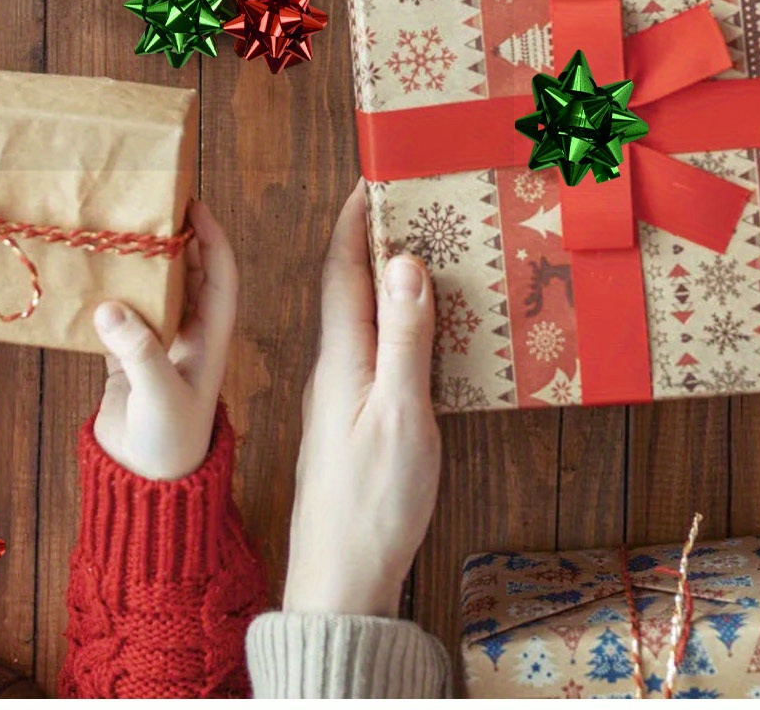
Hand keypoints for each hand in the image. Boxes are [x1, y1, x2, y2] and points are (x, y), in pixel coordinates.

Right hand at [91, 200, 237, 479]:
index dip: (212, 239)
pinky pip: (119, 312)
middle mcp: (188, 334)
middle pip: (188, 274)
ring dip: (141, 262)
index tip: (194, 207)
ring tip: (119, 228)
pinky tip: (88, 273)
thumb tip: (110, 307)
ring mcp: (157, 343)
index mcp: (211, 339)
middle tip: (151, 206)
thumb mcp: (159, 395)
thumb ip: (139, 352)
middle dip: (176, 239)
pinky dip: (107, 292)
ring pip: (154, 289)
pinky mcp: (126, 356)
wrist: (144, 487)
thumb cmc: (169, 444)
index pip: (221, 276)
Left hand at [283, 184, 440, 618]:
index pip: (343, 268)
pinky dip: (395, 326)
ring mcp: (340, 398)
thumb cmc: (371, 503)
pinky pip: (372, 353)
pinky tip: (421, 334)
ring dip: (387, 281)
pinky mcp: (352, 425)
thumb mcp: (399, 415)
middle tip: (413, 201)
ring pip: (362, 320)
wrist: (339, 584)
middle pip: (351, 286)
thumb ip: (402, 339)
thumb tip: (403, 259)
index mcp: (340, 356)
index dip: (356, 218)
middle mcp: (334, 368)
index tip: (374, 174)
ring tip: (426, 253)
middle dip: (376, 238)